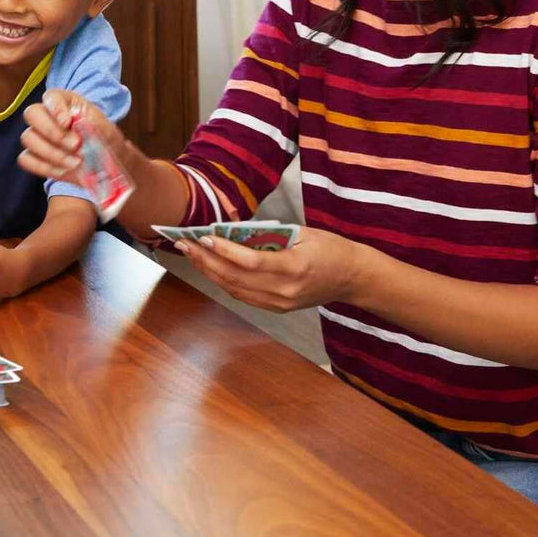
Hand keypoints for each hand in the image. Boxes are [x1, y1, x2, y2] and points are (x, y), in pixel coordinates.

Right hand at [19, 90, 130, 184]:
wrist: (107, 167)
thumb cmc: (105, 143)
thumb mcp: (107, 131)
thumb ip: (93, 125)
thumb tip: (75, 123)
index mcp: (66, 102)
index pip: (51, 97)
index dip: (56, 109)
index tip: (68, 122)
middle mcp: (47, 116)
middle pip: (31, 114)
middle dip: (52, 132)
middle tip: (76, 145)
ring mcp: (38, 136)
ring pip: (28, 138)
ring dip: (52, 153)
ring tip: (76, 162)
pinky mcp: (35, 157)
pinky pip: (26, 159)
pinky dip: (44, 166)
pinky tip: (64, 170)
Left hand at [173, 226, 364, 312]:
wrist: (353, 278)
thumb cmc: (330, 248)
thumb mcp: (303, 232)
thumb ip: (268, 233)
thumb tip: (231, 228)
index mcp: (294, 268)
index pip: (250, 262)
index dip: (224, 250)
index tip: (204, 236)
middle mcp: (284, 290)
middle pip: (235, 277)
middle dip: (205, 260)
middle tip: (184, 244)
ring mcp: (279, 303)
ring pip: (234, 289)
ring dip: (208, 271)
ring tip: (191, 254)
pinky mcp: (276, 308)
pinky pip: (242, 296)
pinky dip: (223, 281)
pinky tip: (209, 268)